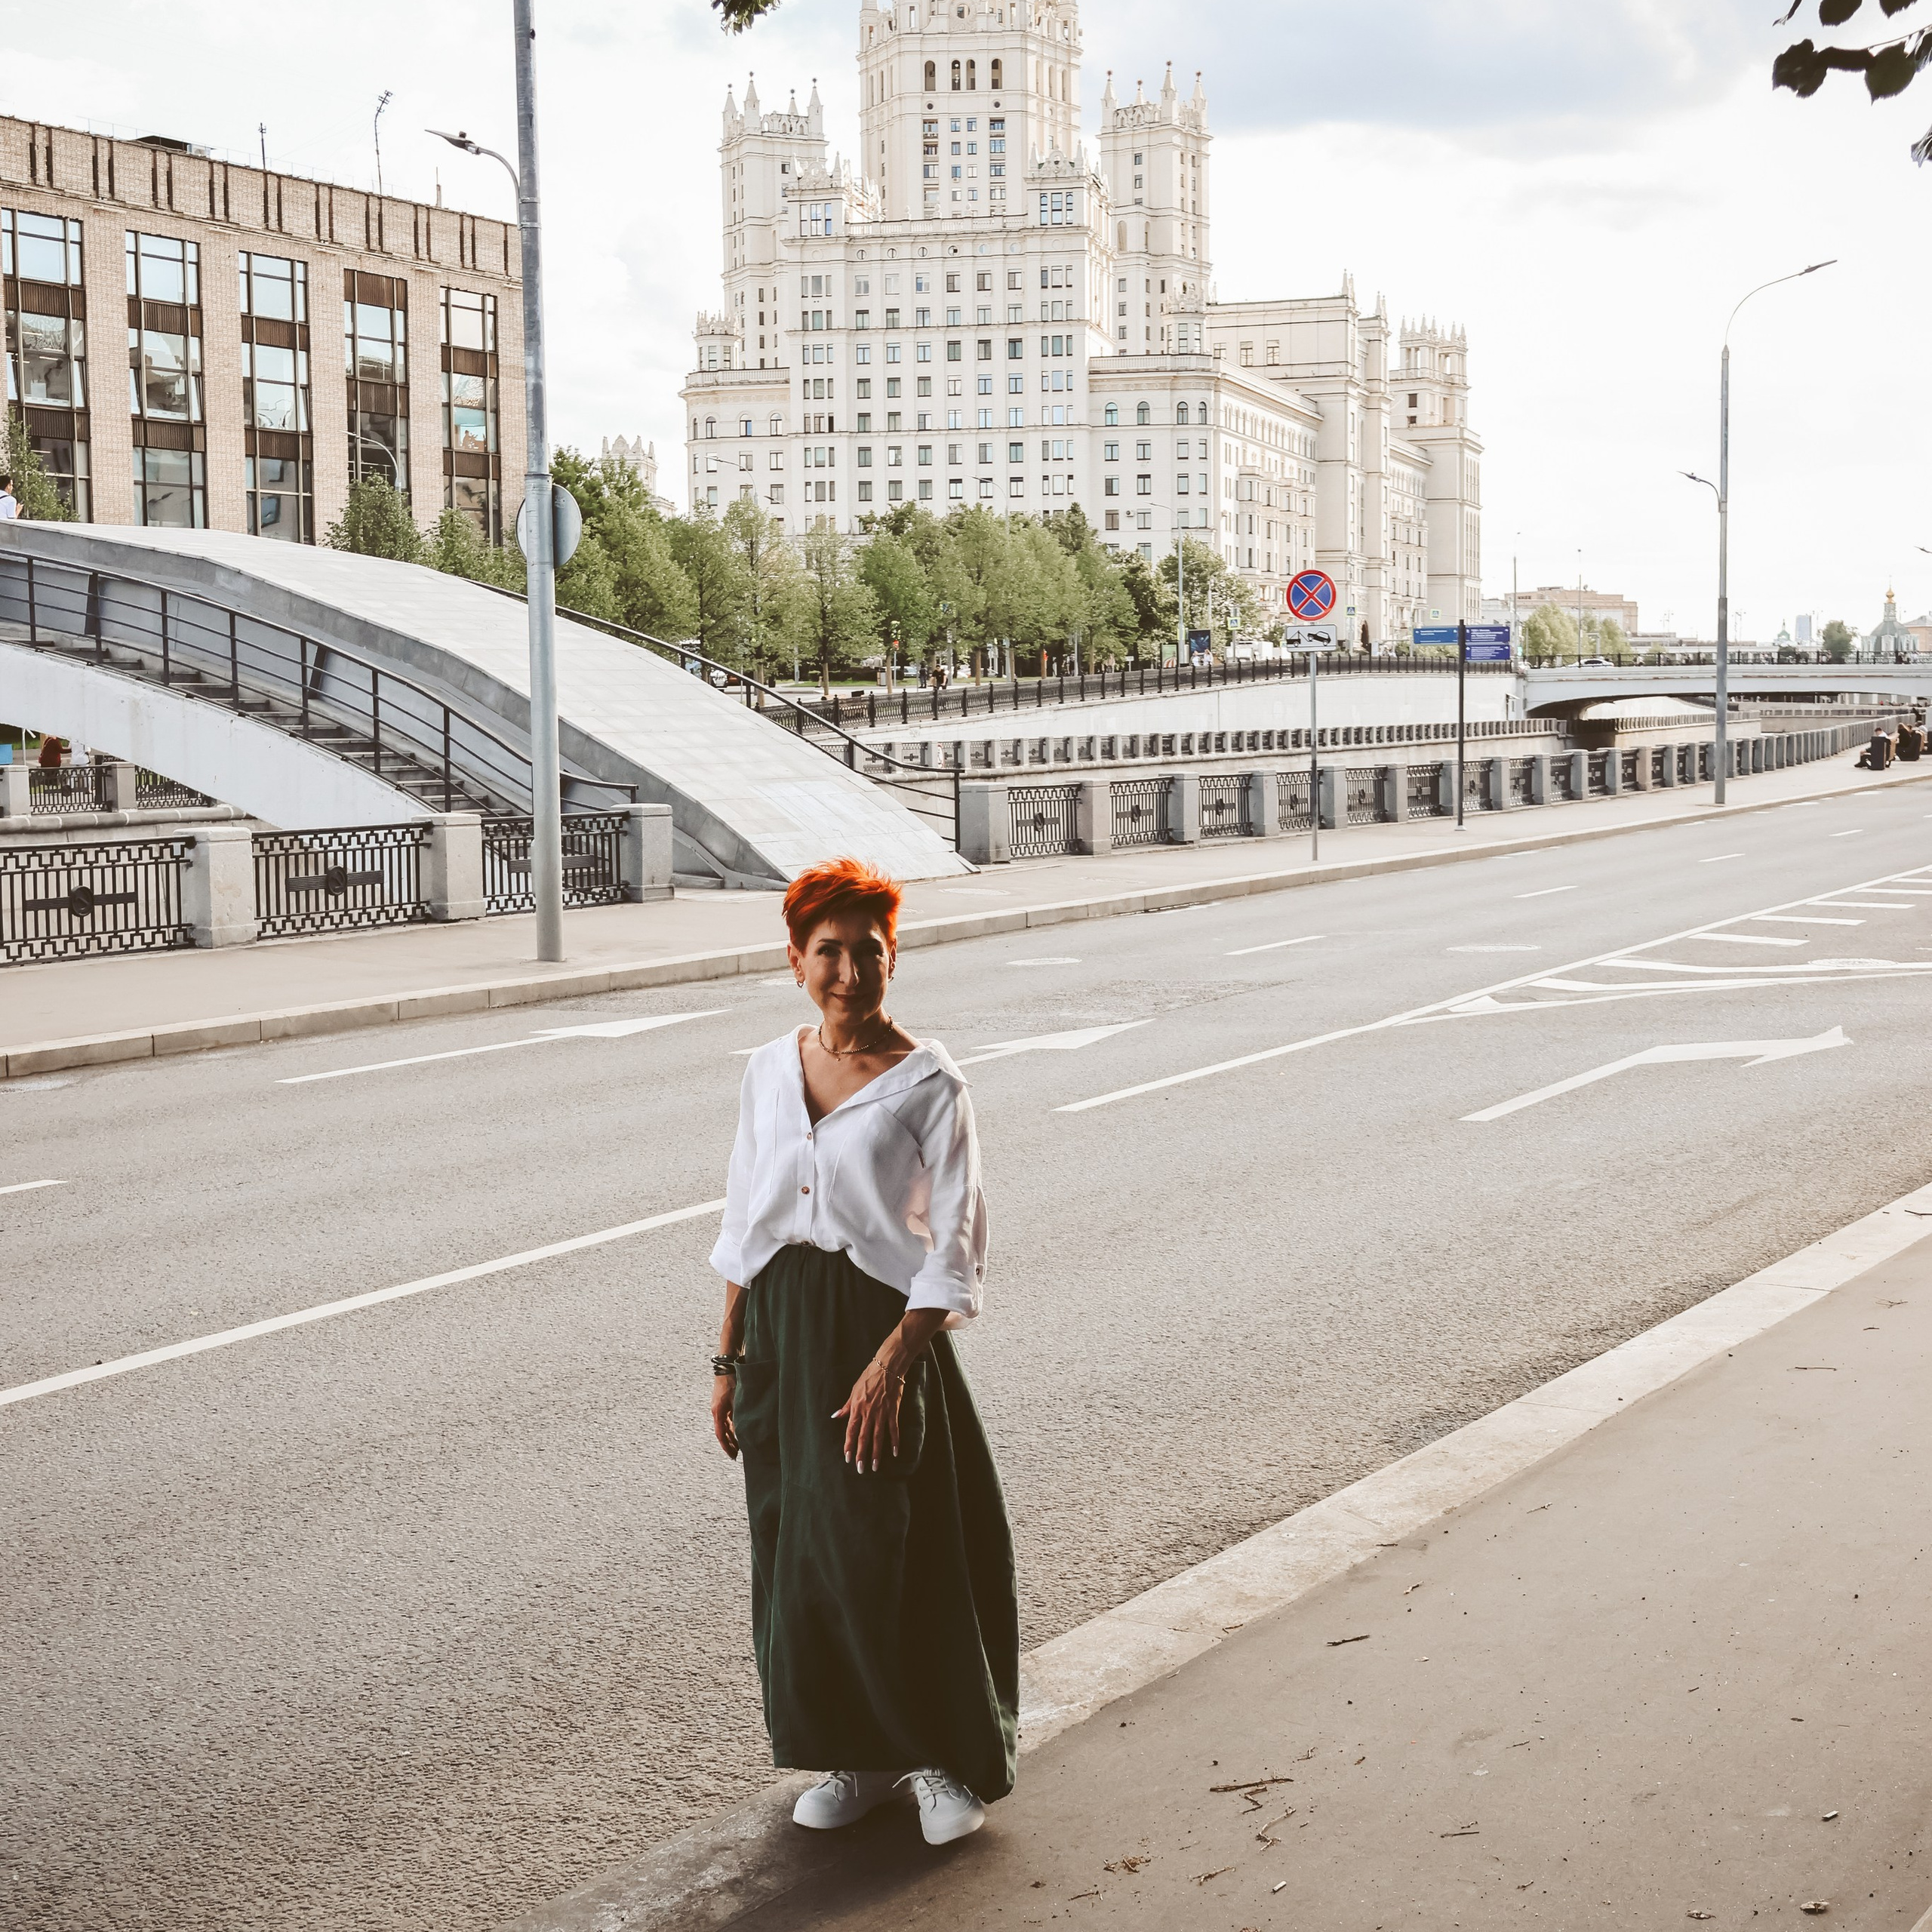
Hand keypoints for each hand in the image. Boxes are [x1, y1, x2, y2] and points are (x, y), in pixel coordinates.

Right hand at [712, 1373, 738, 1459]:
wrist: (726, 1364)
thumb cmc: (732, 1380)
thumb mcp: (737, 1399)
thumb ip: (738, 1414)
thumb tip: (741, 1430)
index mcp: (718, 1411)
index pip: (721, 1434)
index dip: (726, 1446)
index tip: (732, 1455)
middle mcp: (716, 1410)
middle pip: (722, 1432)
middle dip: (729, 1444)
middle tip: (736, 1455)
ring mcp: (718, 1406)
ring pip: (724, 1426)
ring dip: (730, 1436)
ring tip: (738, 1446)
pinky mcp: (722, 1402)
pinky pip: (725, 1419)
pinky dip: (731, 1427)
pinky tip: (737, 1431)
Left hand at [833, 1354, 906, 1474]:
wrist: (888, 1366)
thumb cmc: (869, 1376)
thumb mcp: (854, 1390)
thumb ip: (846, 1406)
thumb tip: (835, 1416)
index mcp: (857, 1408)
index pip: (851, 1431)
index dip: (849, 1445)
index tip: (847, 1458)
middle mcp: (868, 1413)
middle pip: (863, 1437)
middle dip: (861, 1454)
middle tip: (860, 1469)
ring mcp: (882, 1413)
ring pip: (878, 1437)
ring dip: (876, 1453)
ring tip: (875, 1467)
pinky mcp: (893, 1411)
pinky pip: (894, 1429)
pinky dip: (894, 1441)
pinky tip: (894, 1452)